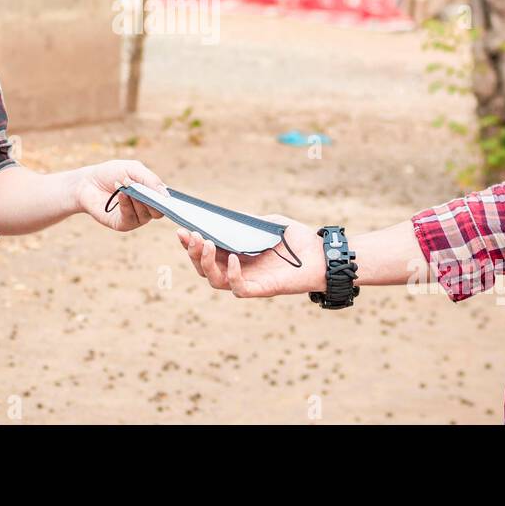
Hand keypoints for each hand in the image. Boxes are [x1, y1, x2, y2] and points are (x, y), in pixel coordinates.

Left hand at [72, 159, 167, 231]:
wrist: (87, 182)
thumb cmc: (111, 173)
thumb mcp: (133, 169)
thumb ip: (151, 180)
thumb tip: (166, 195)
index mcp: (152, 194)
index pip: (167, 200)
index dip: (168, 199)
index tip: (165, 194)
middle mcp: (146, 208)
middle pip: (159, 211)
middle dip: (153, 200)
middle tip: (143, 188)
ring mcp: (135, 217)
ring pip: (147, 214)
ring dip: (138, 200)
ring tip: (126, 186)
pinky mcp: (122, 224)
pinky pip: (131, 218)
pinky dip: (127, 205)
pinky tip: (121, 195)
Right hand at [177, 215, 325, 296]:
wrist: (323, 255)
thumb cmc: (298, 240)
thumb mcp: (268, 223)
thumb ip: (247, 221)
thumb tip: (225, 216)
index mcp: (237, 254)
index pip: (206, 252)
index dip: (190, 243)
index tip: (181, 229)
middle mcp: (239, 269)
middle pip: (204, 268)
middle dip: (192, 252)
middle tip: (189, 235)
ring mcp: (249, 281)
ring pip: (215, 280)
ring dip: (205, 263)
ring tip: (205, 243)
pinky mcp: (262, 289)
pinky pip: (238, 289)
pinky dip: (231, 275)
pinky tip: (233, 258)